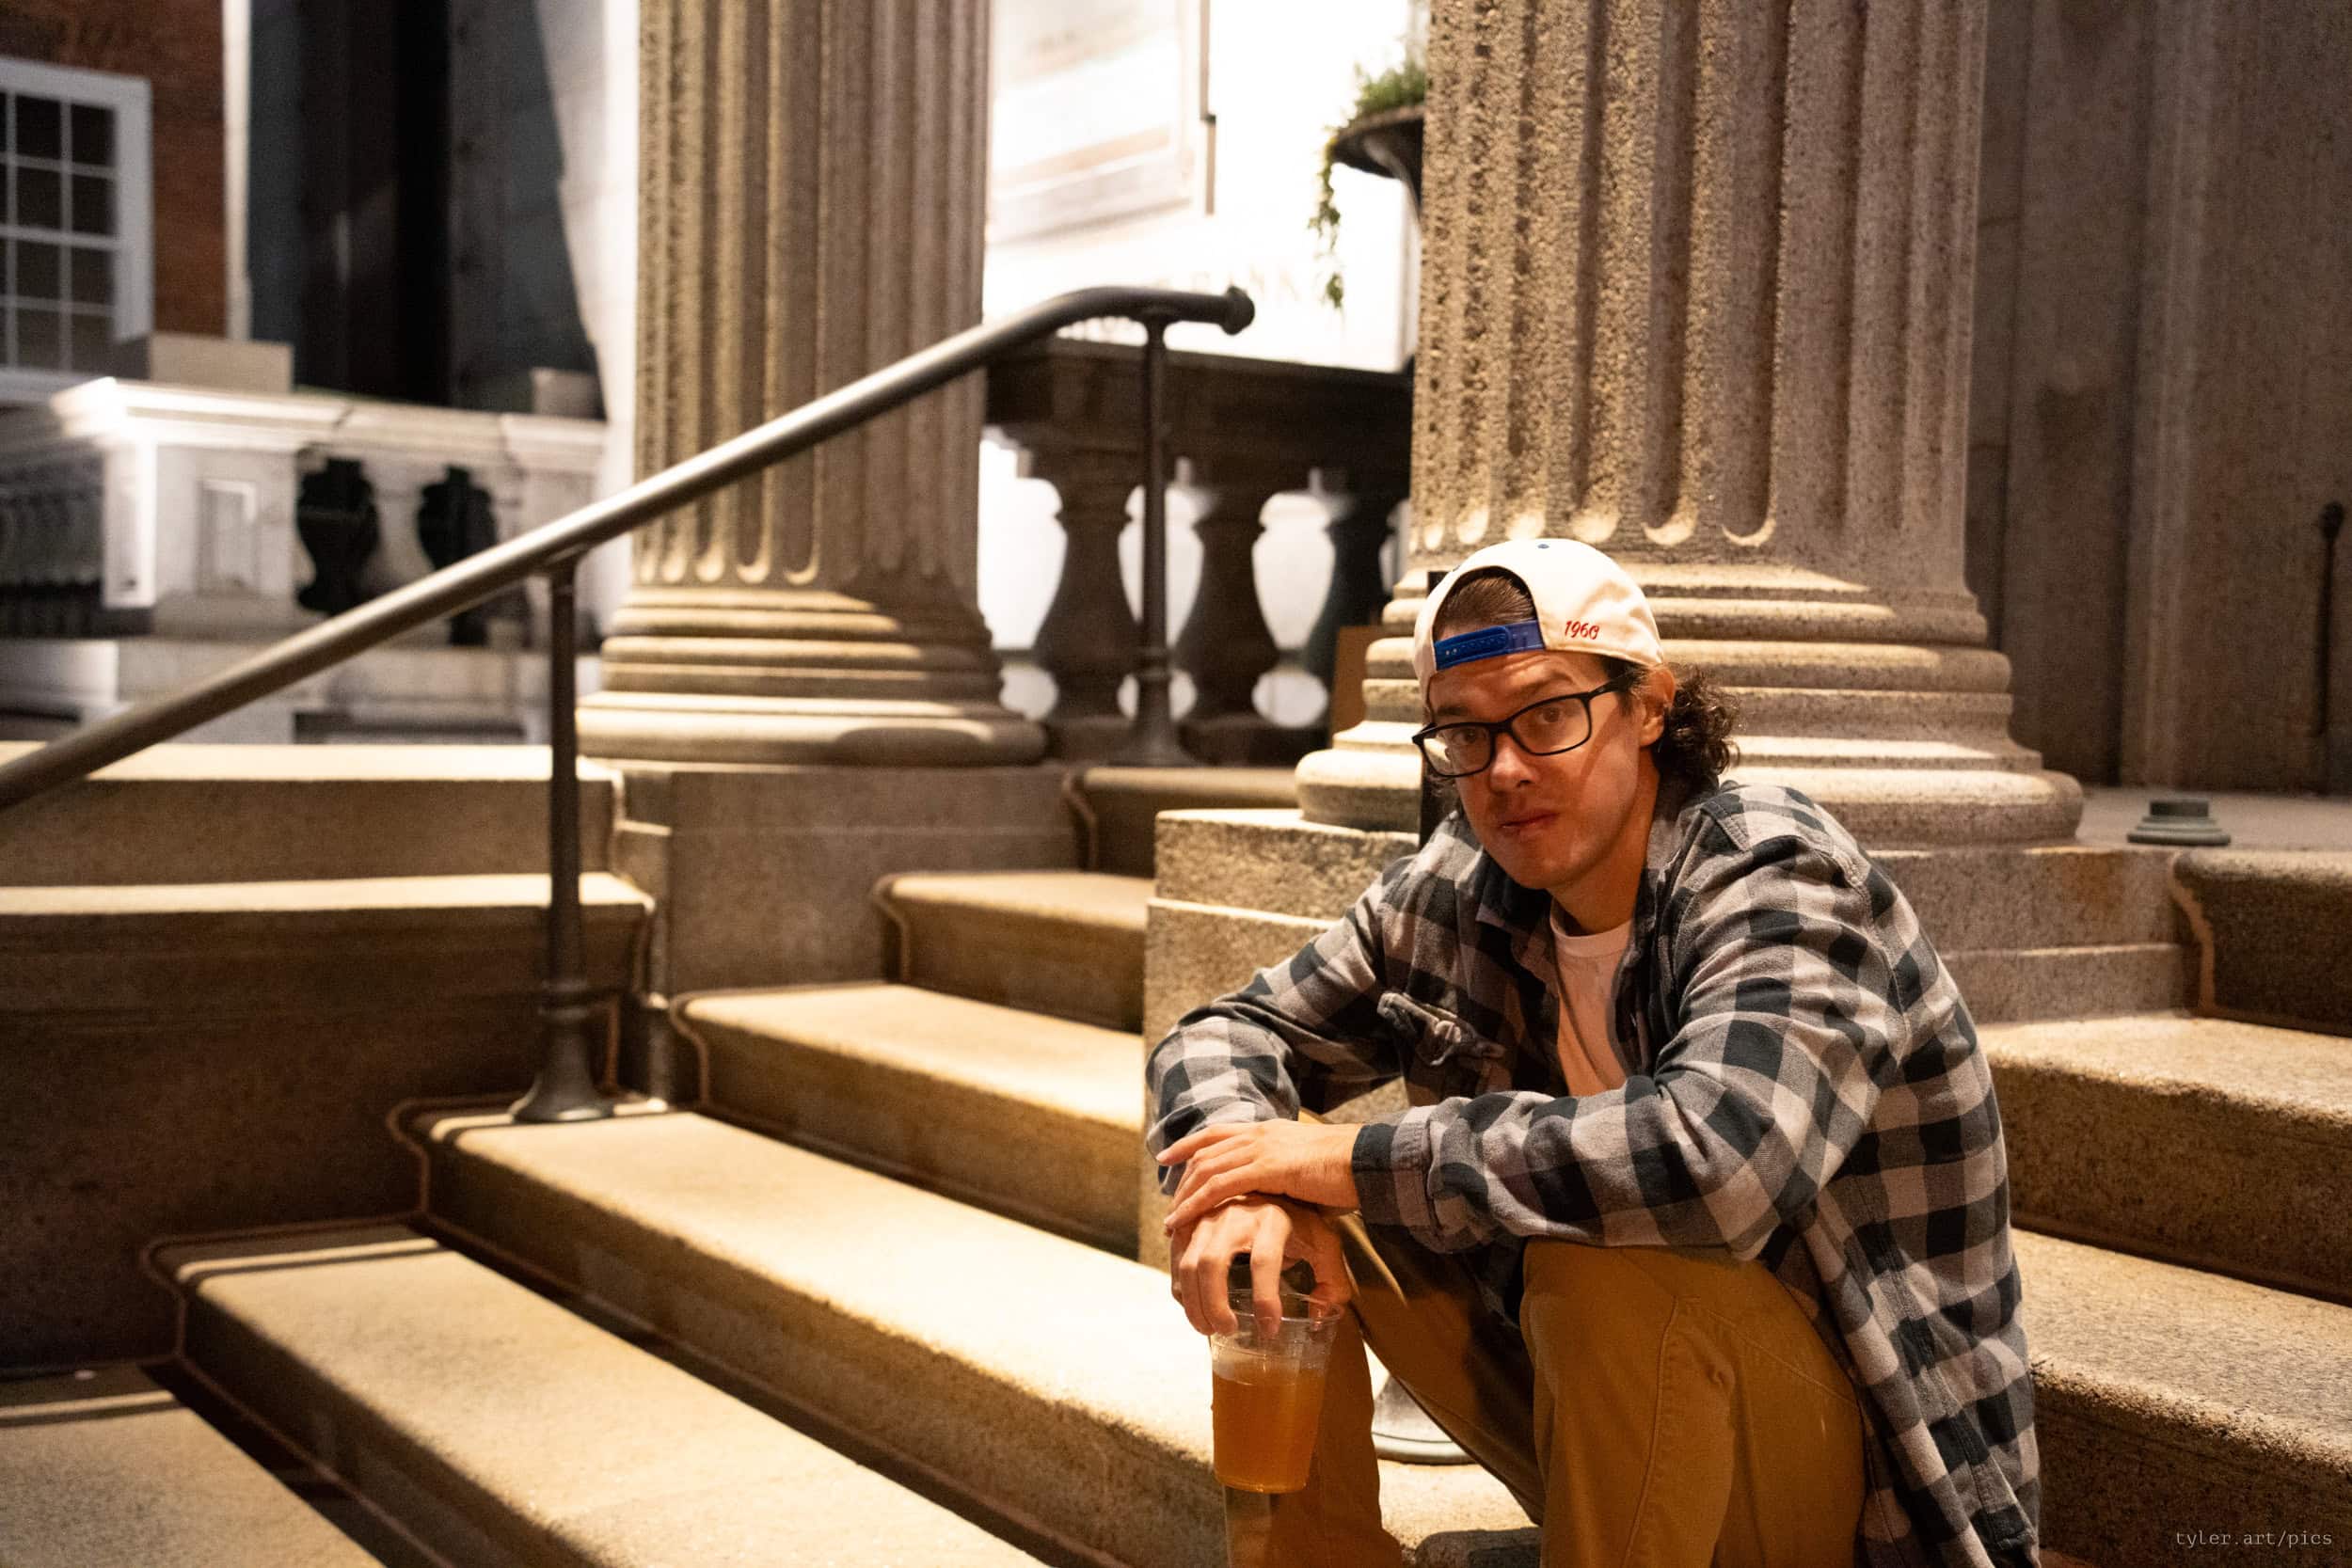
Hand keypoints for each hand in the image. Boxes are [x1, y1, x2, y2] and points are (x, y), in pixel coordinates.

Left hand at [1157, 1118, 1360, 1234]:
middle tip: (1169, 1204)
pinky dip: (1196, 1203)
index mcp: (1270, 1130)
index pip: (1219, 1133)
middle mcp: (1261, 1134)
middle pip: (1206, 1153)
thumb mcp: (1311, 1168)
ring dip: (1184, 1196)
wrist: (1368, 1161)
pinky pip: (1219, 1186)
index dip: (1190, 1143)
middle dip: (1181, 1178)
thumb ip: (1292, 1177)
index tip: (1167, 1156)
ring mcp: (1262, 1148)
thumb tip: (1289, 1196)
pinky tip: (1184, 1220)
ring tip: (1172, 1222)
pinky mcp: (1266, 1168)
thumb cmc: (1348, 1172)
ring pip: (1207, 1170)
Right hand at [1167, 1196, 1351, 1337]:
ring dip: (1193, 1302)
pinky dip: (1180, 1286)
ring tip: (1207, 1328)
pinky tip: (1194, 1305)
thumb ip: (1332, 1281)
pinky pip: (1177, 1257)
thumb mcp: (1324, 1244)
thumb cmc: (1298, 1219)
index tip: (1269, 1329)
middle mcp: (1236, 1214)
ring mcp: (1210, 1216)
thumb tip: (1318, 1317)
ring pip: (1188, 1262)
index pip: (1264, 1261)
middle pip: (1212, 1263)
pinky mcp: (1193, 1221)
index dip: (1265, 1299)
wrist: (1271, 1179)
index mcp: (1273, 1219)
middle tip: (1227, 1330)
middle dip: (1214, 1305)